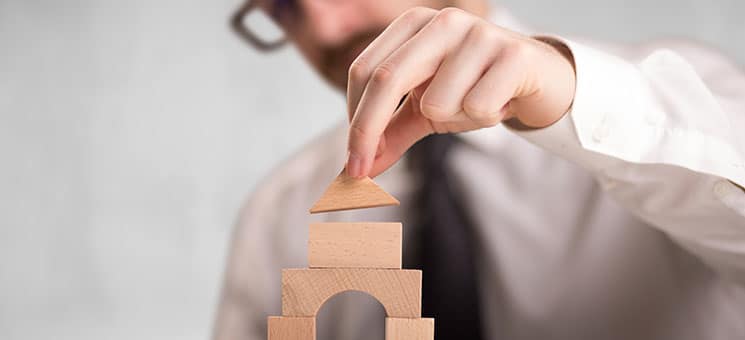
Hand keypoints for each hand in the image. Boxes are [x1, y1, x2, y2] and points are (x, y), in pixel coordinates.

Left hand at [344, 7, 575, 177]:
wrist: (538, 78)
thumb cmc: (474, 88)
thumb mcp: (425, 109)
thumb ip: (390, 133)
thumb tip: (358, 169)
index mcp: (413, 25)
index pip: (365, 70)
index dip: (354, 119)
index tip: (353, 161)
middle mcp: (442, 22)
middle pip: (387, 79)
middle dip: (369, 130)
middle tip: (362, 172)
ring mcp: (478, 33)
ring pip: (437, 102)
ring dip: (454, 118)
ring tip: (475, 104)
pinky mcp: (512, 54)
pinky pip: (477, 107)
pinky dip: (484, 118)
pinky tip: (500, 102)